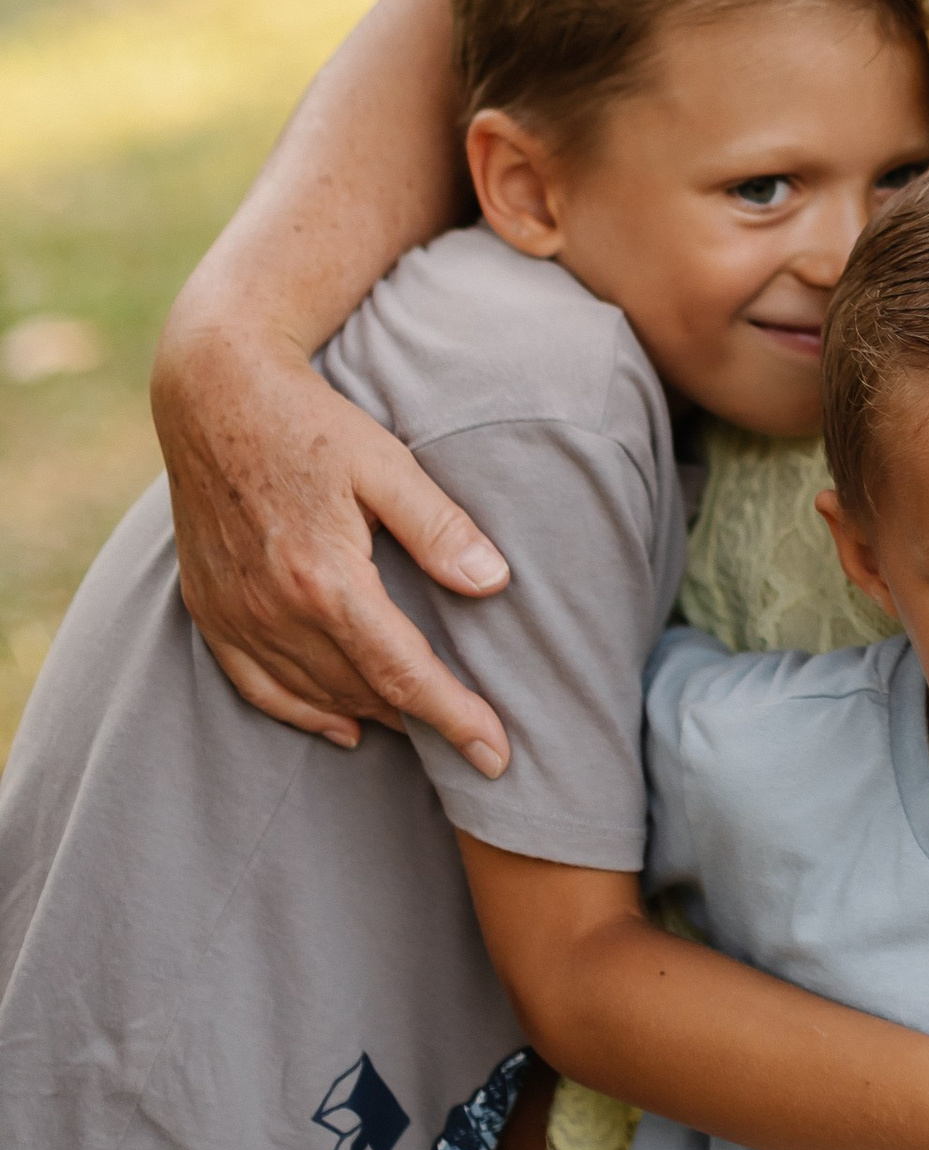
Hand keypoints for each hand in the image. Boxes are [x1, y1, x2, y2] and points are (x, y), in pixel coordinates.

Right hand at [154, 305, 513, 771]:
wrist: (213, 393)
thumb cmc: (310, 422)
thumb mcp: (386, 463)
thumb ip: (439, 527)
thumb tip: (494, 584)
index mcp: (326, 580)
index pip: (403, 674)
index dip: (456, 719)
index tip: (497, 756)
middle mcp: (275, 610)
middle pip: (362, 693)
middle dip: (423, 723)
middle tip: (474, 738)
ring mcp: (237, 614)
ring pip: (314, 695)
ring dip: (371, 717)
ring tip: (423, 727)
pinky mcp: (210, 608)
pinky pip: (254, 686)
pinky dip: (300, 713)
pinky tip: (338, 725)